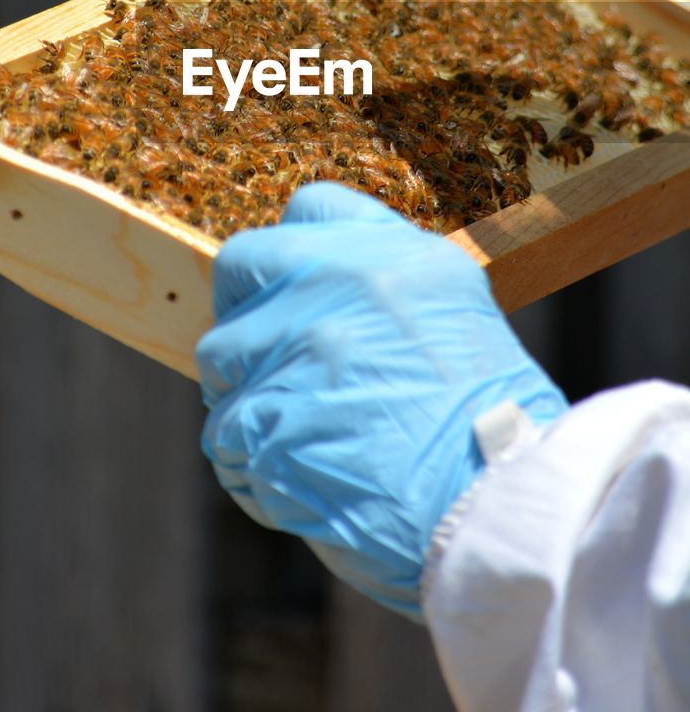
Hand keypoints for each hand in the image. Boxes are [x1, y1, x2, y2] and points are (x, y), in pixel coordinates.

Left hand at [196, 183, 567, 618]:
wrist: (499, 513)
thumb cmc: (486, 431)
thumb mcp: (455, 319)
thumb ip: (379, 289)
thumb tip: (310, 288)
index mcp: (395, 253)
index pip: (310, 207)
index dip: (289, 253)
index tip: (287, 289)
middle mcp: (340, 283)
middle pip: (241, 267)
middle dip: (244, 314)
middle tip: (268, 362)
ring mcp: (300, 346)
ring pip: (221, 357)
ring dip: (248, 398)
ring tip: (301, 438)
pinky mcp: (267, 417)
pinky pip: (225, 432)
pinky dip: (252, 464)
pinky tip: (300, 482)